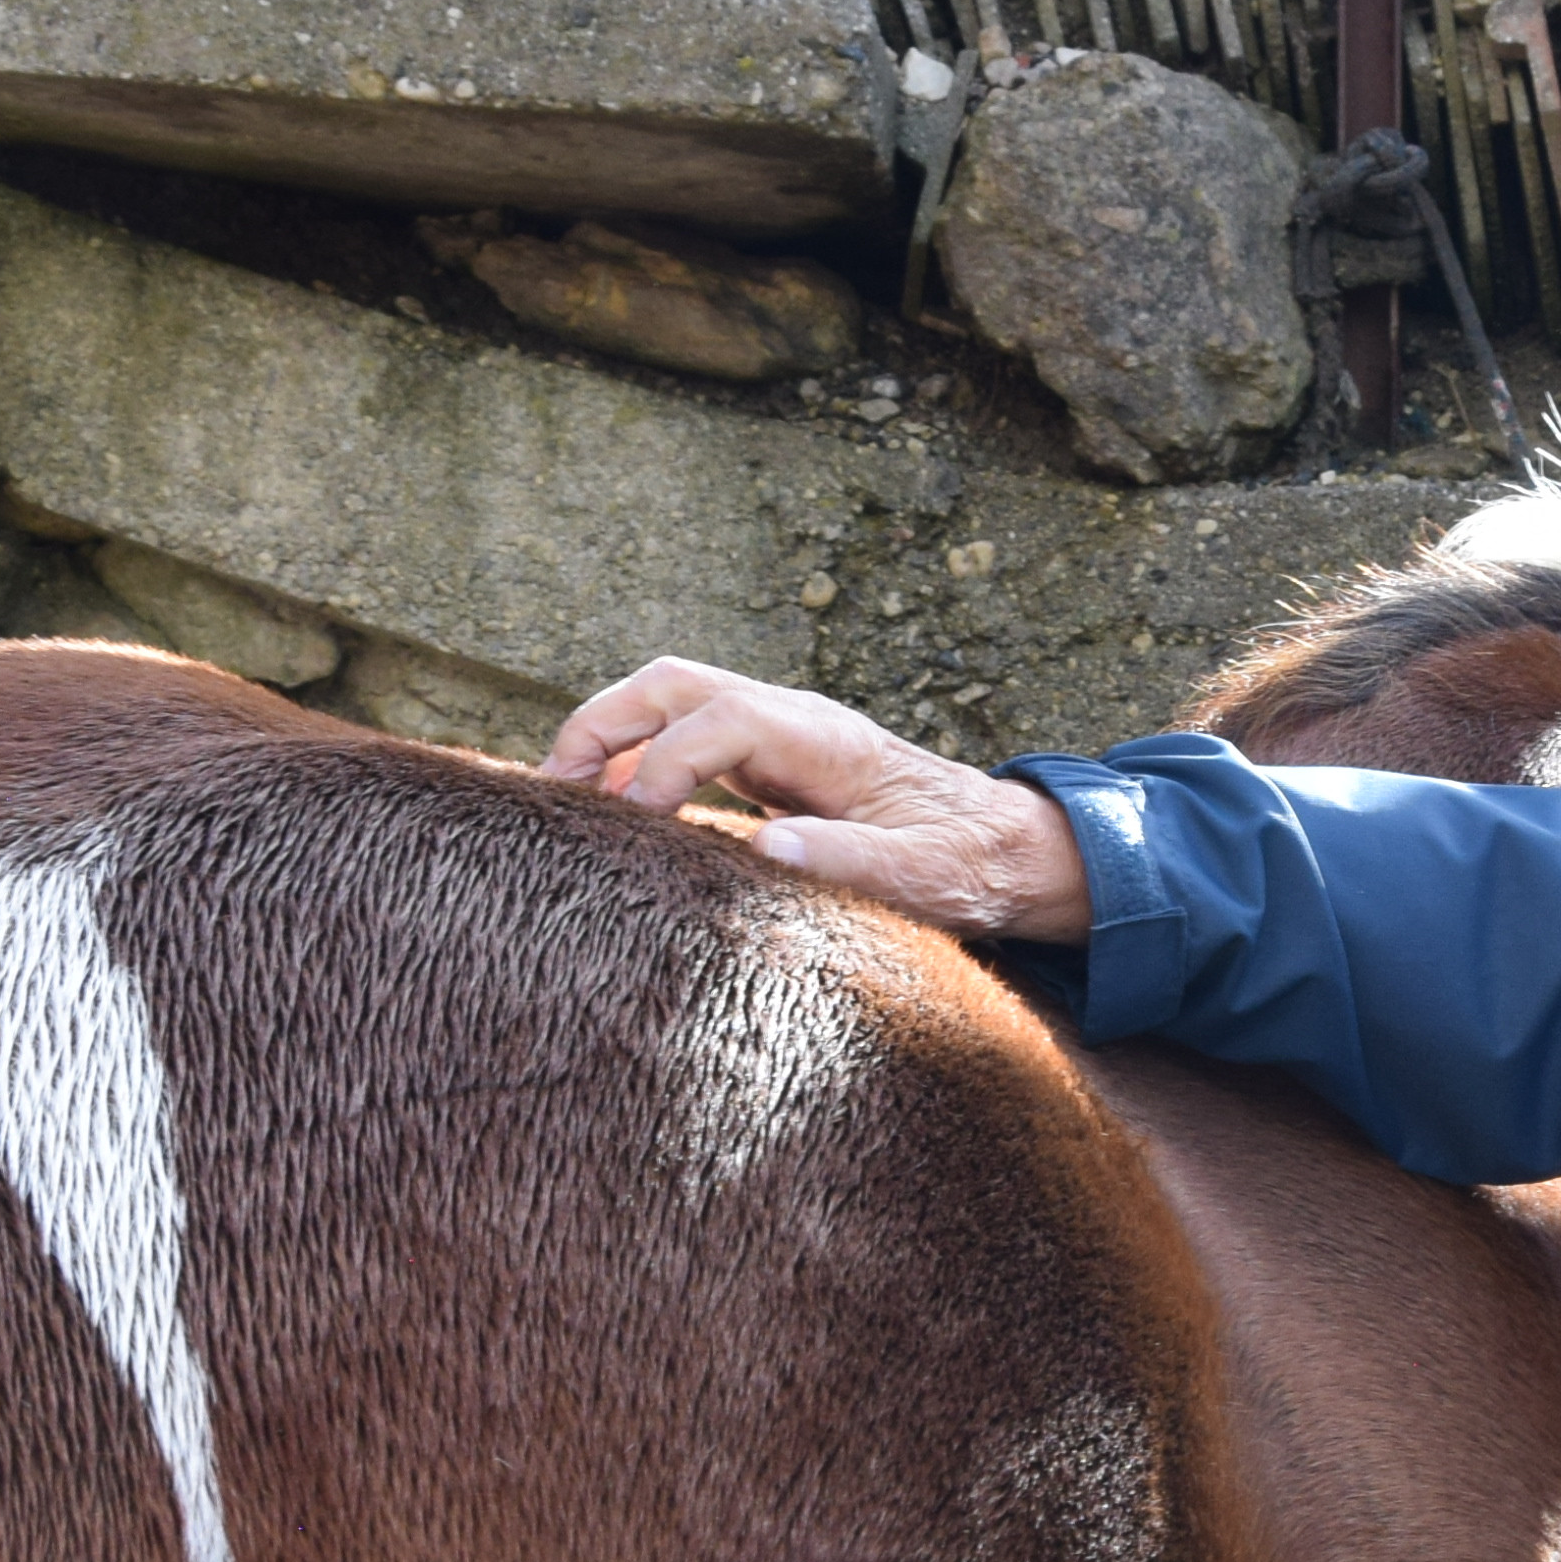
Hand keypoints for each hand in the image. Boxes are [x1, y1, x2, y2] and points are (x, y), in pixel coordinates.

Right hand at [539, 659, 1098, 942]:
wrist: (1009, 849)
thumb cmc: (971, 864)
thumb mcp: (926, 876)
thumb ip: (855, 860)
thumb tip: (770, 845)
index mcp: (826, 739)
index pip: (721, 719)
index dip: (665, 762)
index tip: (633, 823)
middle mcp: (793, 721)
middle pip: (674, 685)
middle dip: (602, 723)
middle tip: (550, 790)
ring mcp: (777, 737)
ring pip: (670, 705)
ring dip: (607, 738)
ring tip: (559, 803)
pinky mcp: (769, 766)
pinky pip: (684, 743)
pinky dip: (634, 764)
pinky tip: (609, 816)